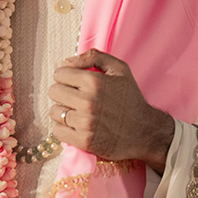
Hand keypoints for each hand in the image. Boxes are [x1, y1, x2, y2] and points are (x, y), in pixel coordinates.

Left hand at [48, 49, 173, 172]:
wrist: (144, 132)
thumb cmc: (130, 99)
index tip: (74, 83)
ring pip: (54, 112)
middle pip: (53, 91)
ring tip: (77, 113)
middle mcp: (88, 101)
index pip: (60, 74)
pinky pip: (57, 131)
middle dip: (62, 92)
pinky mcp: (83, 141)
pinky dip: (64, 129)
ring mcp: (85, 122)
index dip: (66, 77)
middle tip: (74, 98)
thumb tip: (65, 61)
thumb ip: (93, 57)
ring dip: (62, 112)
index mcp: (94, 81)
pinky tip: (76, 126)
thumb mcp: (120, 69)